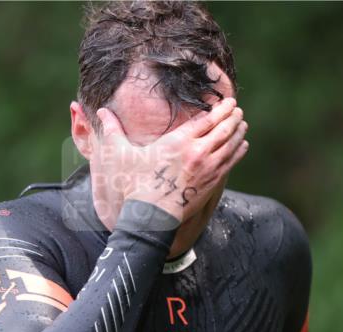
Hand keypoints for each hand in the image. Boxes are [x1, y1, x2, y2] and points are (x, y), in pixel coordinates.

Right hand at [94, 97, 247, 222]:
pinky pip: (231, 162)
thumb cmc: (133, 186)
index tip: (227, 101)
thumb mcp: (120, 156)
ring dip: (238, 131)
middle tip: (237, 108)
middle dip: (232, 116)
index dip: (220, 108)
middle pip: (224, 128)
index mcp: (178, 141)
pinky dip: (238, 151)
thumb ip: (113, 131)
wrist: (149, 218)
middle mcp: (197, 153)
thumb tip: (100, 112)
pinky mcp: (211, 184)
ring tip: (242, 123)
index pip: (206, 119)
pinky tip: (242, 145)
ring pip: (231, 144)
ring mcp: (207, 169)